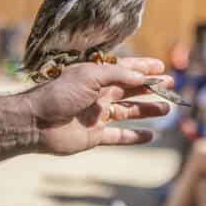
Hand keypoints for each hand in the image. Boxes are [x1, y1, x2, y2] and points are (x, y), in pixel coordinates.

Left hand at [26, 57, 172, 155]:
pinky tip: (150, 136)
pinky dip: (134, 137)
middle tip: (170, 88)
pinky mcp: (94, 136)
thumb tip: (142, 77)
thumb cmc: (60, 93)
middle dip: (151, 89)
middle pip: (130, 91)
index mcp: (97, 77)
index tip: (162, 68)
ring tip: (166, 110)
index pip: (125, 70)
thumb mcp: (91, 75)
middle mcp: (99, 94)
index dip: (144, 69)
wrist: (35, 122)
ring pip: (128, 112)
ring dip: (147, 111)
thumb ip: (118, 74)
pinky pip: (119, 137)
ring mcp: (97, 115)